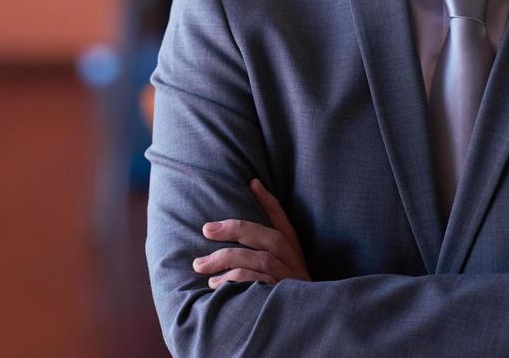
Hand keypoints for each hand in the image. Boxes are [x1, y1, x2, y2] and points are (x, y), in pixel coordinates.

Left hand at [193, 178, 311, 287]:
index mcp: (295, 252)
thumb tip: (239, 235)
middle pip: (267, 236)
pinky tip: (215, 285)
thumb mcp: (286, 273)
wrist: (308, 327)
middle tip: (206, 229)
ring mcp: (288, 280)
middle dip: (235, 229)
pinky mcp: (279, 298)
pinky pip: (252, 284)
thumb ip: (267, 254)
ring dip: (225, 259)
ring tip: (200, 265)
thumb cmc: (290, 298)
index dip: (268, 200)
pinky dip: (232, 281)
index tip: (252, 182)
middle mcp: (293, 262)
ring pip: (256, 259)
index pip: (283, 220)